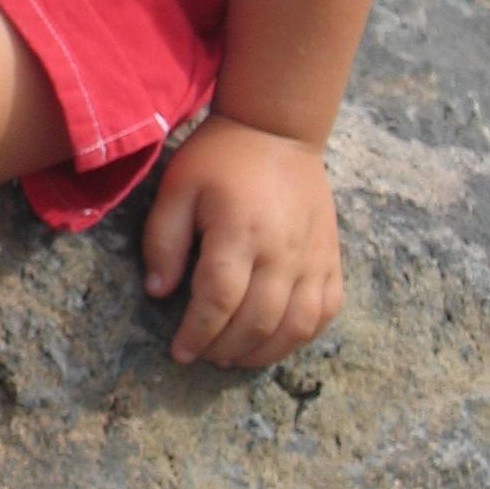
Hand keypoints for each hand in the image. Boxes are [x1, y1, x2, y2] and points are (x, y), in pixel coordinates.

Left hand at [142, 115, 342, 370]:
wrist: (277, 130)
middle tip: (202, 356)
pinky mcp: (331, 257)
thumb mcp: (177, 187)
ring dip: (263, 352)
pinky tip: (274, 340)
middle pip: (257, 321)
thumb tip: (158, 292)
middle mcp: (282, 250)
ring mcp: (313, 256)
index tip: (179, 351)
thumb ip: (163, 240)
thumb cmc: (219, 158)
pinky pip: (326, 311)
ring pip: (296, 325)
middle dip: (225, 349)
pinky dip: (301, 336)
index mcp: (238, 231)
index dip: (197, 333)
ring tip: (234, 358)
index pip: (219, 301)